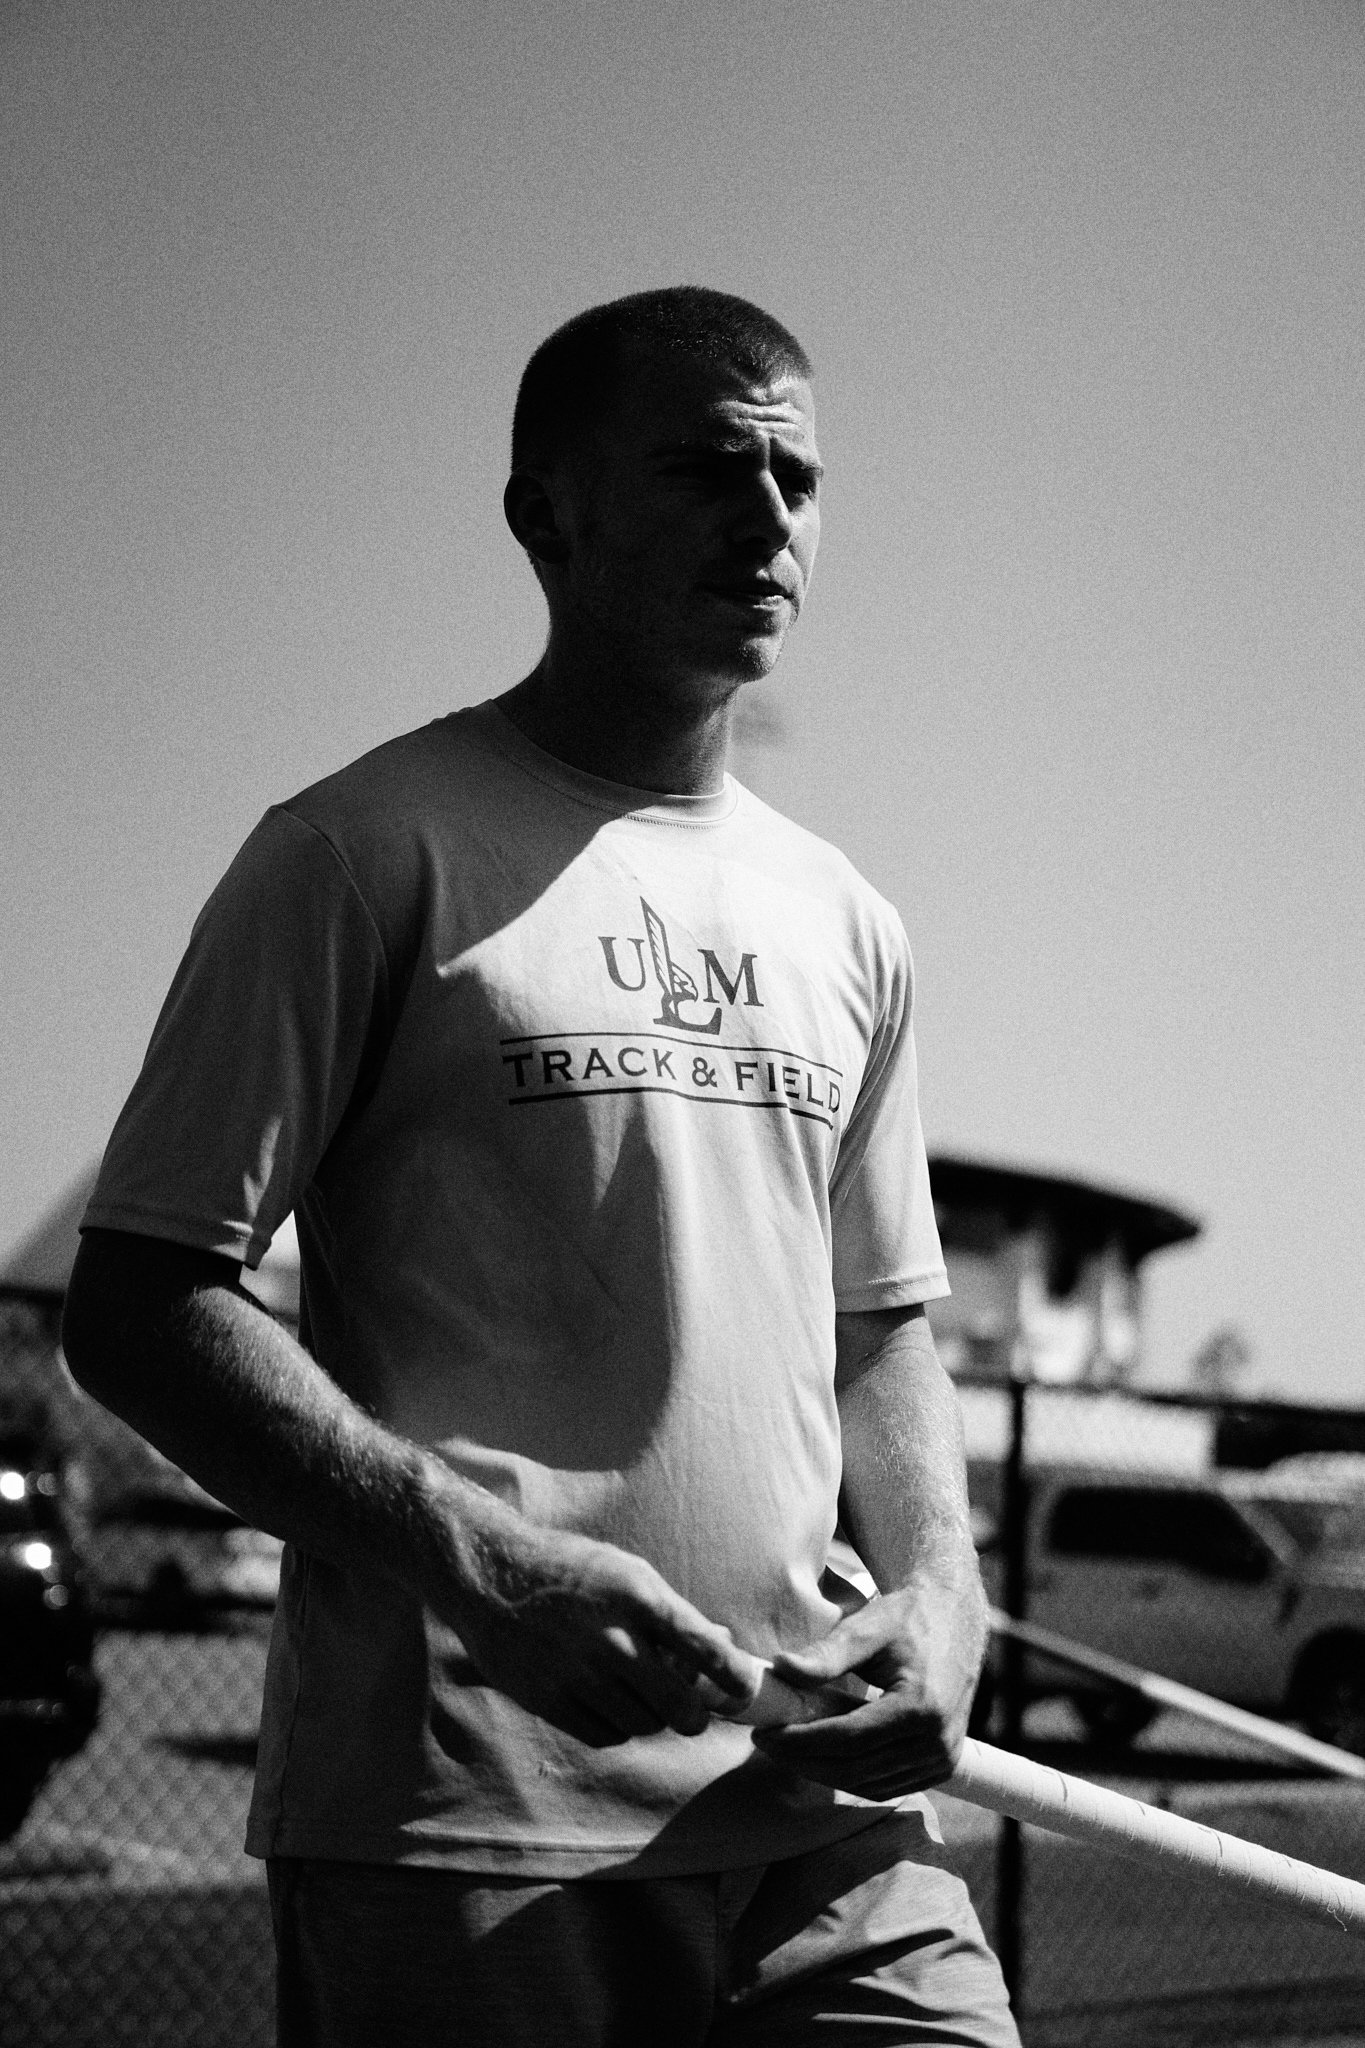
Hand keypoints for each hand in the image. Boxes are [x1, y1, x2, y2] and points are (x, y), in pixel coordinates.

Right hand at [434, 1489, 762, 1747]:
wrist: (491, 1577)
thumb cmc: (569, 1570)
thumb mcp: (627, 1572)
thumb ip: (672, 1614)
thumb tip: (723, 1647)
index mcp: (637, 1597)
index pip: (704, 1649)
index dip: (734, 1678)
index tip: (743, 1690)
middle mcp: (612, 1639)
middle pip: (680, 1708)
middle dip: (694, 1714)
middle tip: (691, 1709)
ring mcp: (578, 1674)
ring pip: (644, 1725)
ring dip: (651, 1717)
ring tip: (638, 1692)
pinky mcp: (550, 1701)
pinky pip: (605, 1735)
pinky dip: (617, 1726)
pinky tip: (608, 1701)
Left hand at [750, 1560, 986, 1796]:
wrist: (953, 1619)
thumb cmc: (907, 1618)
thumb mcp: (867, 1628)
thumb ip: (826, 1654)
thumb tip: (782, 1668)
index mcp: (921, 1706)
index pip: (847, 1739)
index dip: (801, 1741)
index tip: (765, 1733)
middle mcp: (937, 1741)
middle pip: (855, 1769)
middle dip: (804, 1760)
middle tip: (767, 1743)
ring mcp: (943, 1758)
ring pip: (869, 1785)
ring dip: (824, 1772)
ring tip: (789, 1749)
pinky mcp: (943, 1764)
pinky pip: (888, 1785)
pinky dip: (851, 1777)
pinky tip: (823, 1757)